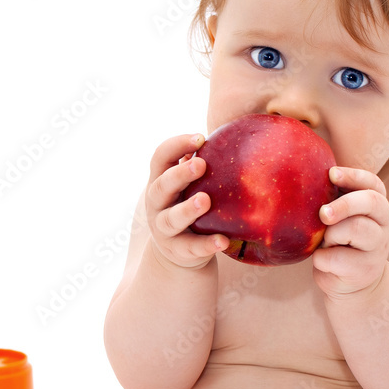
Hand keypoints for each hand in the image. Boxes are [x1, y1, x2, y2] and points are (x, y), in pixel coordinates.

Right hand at [145, 133, 228, 269]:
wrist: (175, 253)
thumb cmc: (187, 205)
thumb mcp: (187, 186)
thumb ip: (199, 165)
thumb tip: (232, 135)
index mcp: (159, 181)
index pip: (160, 158)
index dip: (176, 145)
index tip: (200, 137)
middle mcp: (156, 204)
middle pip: (162, 186)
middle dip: (179, 175)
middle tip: (200, 164)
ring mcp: (163, 229)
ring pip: (171, 219)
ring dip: (187, 209)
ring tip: (205, 201)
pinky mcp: (177, 251)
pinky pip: (191, 248)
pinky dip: (206, 245)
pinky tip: (223, 241)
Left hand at [312, 167, 388, 298]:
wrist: (352, 285)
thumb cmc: (338, 242)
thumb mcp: (338, 219)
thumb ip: (331, 201)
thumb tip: (301, 175)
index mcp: (376, 206)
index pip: (373, 184)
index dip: (353, 176)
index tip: (331, 174)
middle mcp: (381, 223)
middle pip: (370, 202)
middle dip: (344, 203)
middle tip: (323, 213)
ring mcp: (376, 247)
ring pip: (355, 228)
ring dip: (331, 234)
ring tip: (324, 242)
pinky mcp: (364, 269)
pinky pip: (336, 258)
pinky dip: (321, 259)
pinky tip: (322, 261)